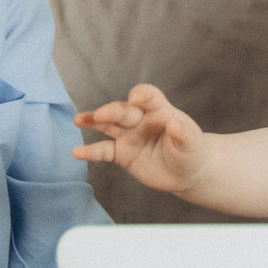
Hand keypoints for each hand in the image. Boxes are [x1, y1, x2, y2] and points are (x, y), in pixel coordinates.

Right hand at [71, 84, 207, 196]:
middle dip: (112, 111)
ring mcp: (129, 135)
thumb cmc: (191, 152)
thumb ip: (183, 133)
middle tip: (101, 114)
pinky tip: (77, 152)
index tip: (135, 98)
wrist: (185, 173)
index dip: (142, 94)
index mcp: (159, 110)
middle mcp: (141, 119)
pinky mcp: (122, 153)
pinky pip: (103, 151)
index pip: (149, 96)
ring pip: (108, 125)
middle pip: (124, 110)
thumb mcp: (191, 144)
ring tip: (78, 119)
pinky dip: (90, 152)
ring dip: (93, 121)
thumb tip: (176, 122)